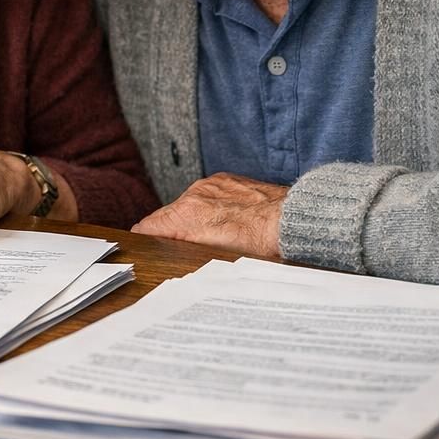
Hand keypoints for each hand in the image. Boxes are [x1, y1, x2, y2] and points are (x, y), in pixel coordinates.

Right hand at [131, 173, 287, 257]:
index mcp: (186, 215)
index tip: (150, 252)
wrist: (292, 222)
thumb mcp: (214, 259)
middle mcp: (194, 194)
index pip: (146, 228)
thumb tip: (156, 248)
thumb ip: (181, 251)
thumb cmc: (260, 246)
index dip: (147, 243)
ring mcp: (211, 184)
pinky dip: (211, 207)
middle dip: (172, 233)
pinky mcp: (226, 179)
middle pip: (167, 217)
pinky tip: (227, 221)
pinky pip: (207, 194)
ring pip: (188, 205)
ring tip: (213, 238)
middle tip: (187, 252)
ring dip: (193, 220)